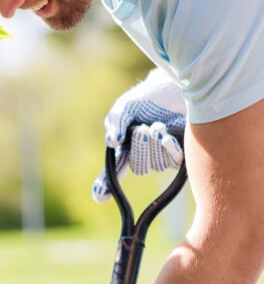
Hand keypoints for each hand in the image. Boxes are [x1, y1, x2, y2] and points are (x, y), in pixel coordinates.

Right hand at [91, 68, 186, 202]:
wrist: (181, 86)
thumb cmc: (151, 95)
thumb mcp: (126, 106)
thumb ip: (115, 122)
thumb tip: (112, 142)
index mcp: (126, 147)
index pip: (114, 170)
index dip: (105, 186)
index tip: (100, 197)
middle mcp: (144, 155)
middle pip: (138, 168)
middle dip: (139, 150)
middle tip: (142, 130)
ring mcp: (163, 156)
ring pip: (156, 166)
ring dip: (155, 146)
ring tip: (157, 126)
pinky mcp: (183, 153)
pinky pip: (173, 163)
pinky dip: (169, 150)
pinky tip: (168, 137)